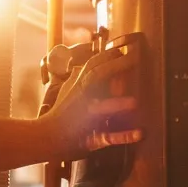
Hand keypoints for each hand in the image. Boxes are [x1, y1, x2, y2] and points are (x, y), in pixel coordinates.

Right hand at [40, 44, 142, 158]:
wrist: (47, 137)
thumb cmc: (60, 114)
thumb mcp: (66, 91)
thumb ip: (75, 78)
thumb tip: (78, 66)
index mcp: (78, 86)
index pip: (92, 65)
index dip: (106, 55)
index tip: (121, 49)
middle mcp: (81, 98)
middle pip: (97, 77)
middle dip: (115, 67)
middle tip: (134, 58)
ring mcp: (86, 118)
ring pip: (101, 109)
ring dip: (116, 105)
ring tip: (135, 102)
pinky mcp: (91, 137)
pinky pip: (108, 138)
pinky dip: (124, 136)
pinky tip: (140, 134)